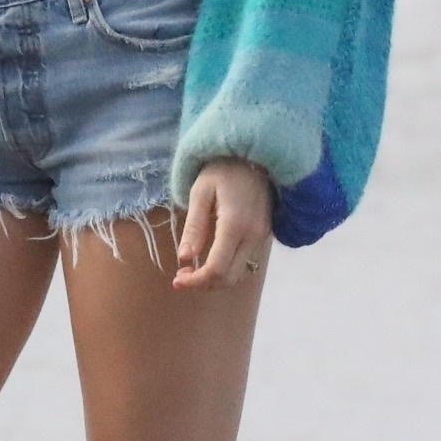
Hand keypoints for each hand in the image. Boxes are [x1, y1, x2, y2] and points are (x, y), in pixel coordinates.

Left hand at [170, 158, 270, 291]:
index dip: (196, 281)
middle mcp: (253, 235)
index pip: (217, 269)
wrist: (254, 156)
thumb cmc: (222, 170)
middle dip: (204, 284)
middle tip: (181, 276)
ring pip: (239, 274)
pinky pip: (245, 262)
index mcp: (235, 225)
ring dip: (215, 279)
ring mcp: (262, 237)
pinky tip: (209, 260)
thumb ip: (194, 226)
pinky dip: (226, 269)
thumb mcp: (200, 193)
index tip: (176, 280)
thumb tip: (185, 257)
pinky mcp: (264, 235)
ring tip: (192, 270)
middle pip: (230, 278)